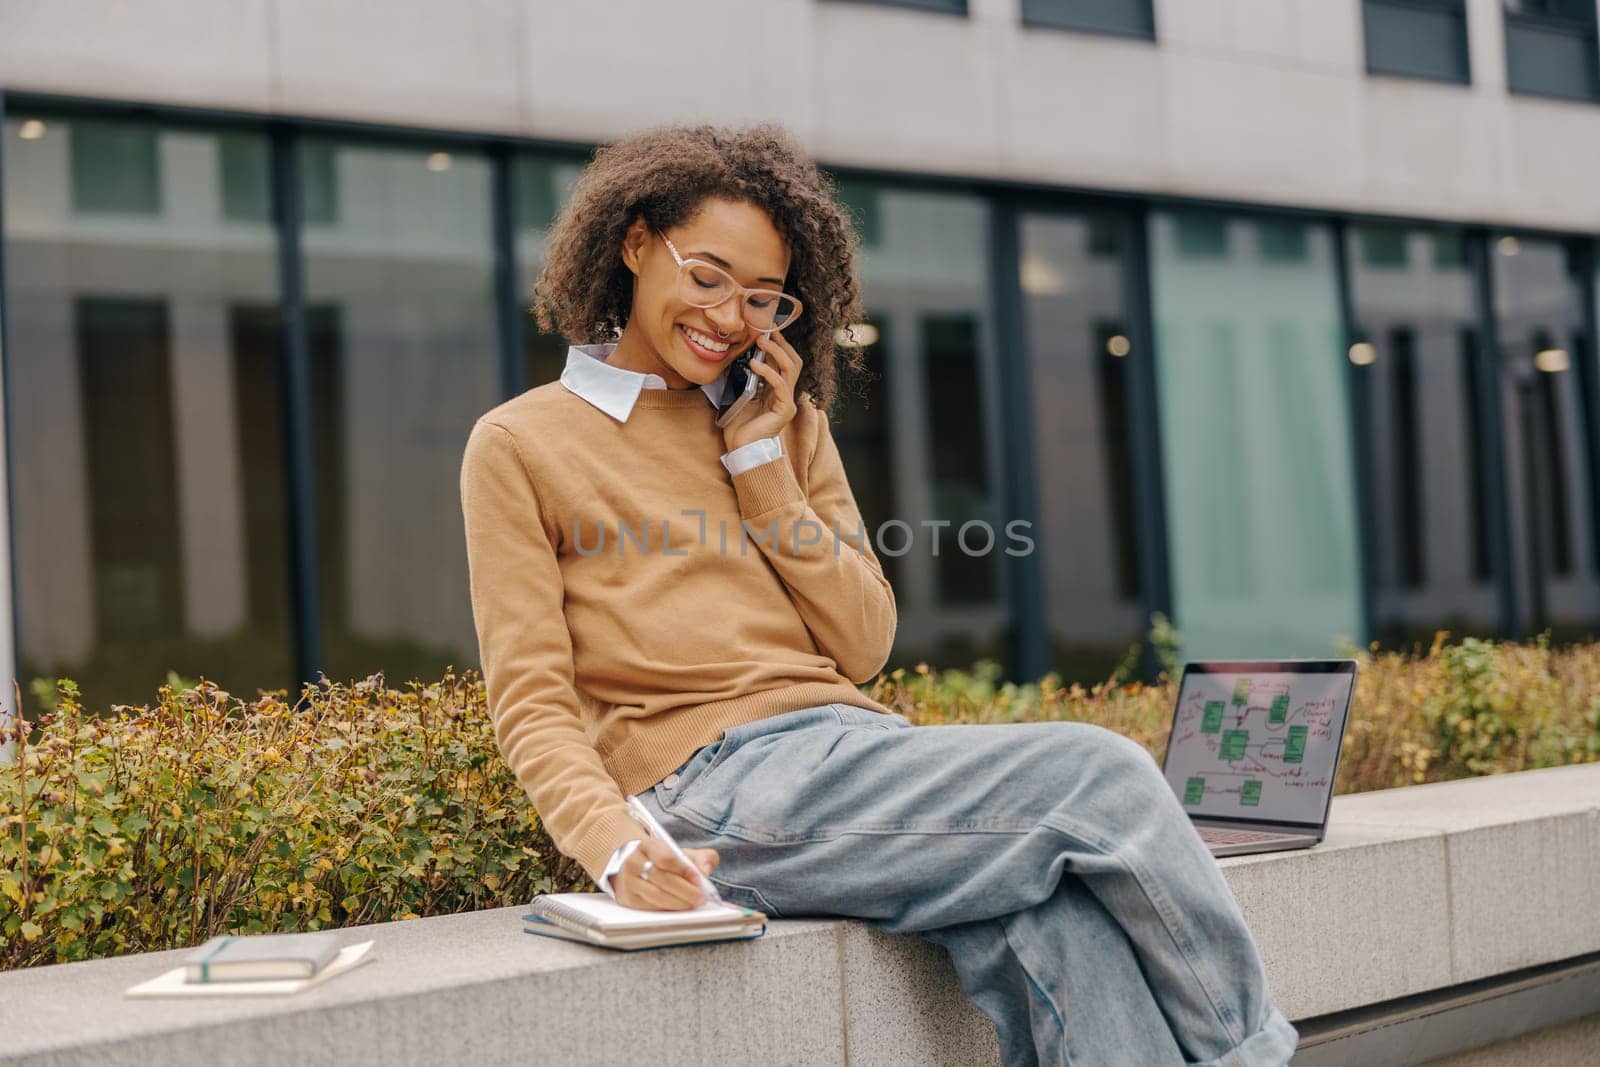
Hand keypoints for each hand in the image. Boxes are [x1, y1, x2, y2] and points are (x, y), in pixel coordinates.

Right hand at [613, 837, 720, 910]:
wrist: (635, 866)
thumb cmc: (662, 860)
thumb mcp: (681, 853)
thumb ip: (701, 857)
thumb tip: (706, 871)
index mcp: (647, 846)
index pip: (667, 859)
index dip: (685, 871)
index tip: (700, 880)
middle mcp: (634, 862)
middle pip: (663, 879)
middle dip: (686, 891)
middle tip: (701, 898)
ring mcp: (628, 882)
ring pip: (656, 896)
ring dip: (678, 903)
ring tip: (693, 904)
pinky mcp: (628, 899)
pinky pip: (650, 907)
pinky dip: (667, 909)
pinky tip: (679, 908)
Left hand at [721, 330, 801, 452]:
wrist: (741, 450)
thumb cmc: (738, 426)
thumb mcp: (740, 394)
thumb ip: (745, 377)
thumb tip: (738, 355)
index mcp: (777, 391)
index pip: (785, 362)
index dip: (779, 345)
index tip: (767, 329)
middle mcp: (786, 395)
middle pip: (793, 361)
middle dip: (781, 344)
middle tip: (766, 330)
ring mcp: (787, 402)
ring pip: (790, 368)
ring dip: (776, 352)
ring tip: (761, 341)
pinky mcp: (784, 409)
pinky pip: (780, 384)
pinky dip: (767, 371)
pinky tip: (754, 363)